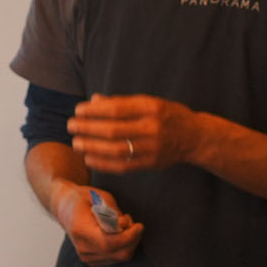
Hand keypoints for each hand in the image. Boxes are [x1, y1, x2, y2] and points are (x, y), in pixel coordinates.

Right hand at [52, 181, 141, 266]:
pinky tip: (117, 234)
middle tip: (132, 222)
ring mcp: (86, 257)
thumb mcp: (100, 196)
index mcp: (81, 230)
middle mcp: (83, 247)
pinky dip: (123, 247)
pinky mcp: (92, 261)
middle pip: (119, 253)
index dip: (129, 237)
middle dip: (133, 239)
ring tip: (122, 225)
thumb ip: (114, 212)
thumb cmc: (84, 198)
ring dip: (130, 242)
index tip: (139, 225)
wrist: (65, 208)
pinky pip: (116, 258)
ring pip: (121, 257)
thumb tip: (125, 227)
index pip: (109, 243)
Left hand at [68, 94, 203, 174]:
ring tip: (76, 143)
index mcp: (151, 107)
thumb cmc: (168, 115)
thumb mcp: (149, 102)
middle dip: (88, 128)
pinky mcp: (151, 164)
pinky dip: (103, 163)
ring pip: (115, 150)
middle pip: (113, 130)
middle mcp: (152, 128)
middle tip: (71, 126)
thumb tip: (94, 101)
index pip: (116, 109)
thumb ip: (122, 102)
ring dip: (92, 147)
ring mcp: (152, 148)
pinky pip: (122, 166)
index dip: (94, 110)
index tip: (78, 110)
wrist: (195, 137)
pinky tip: (89, 158)